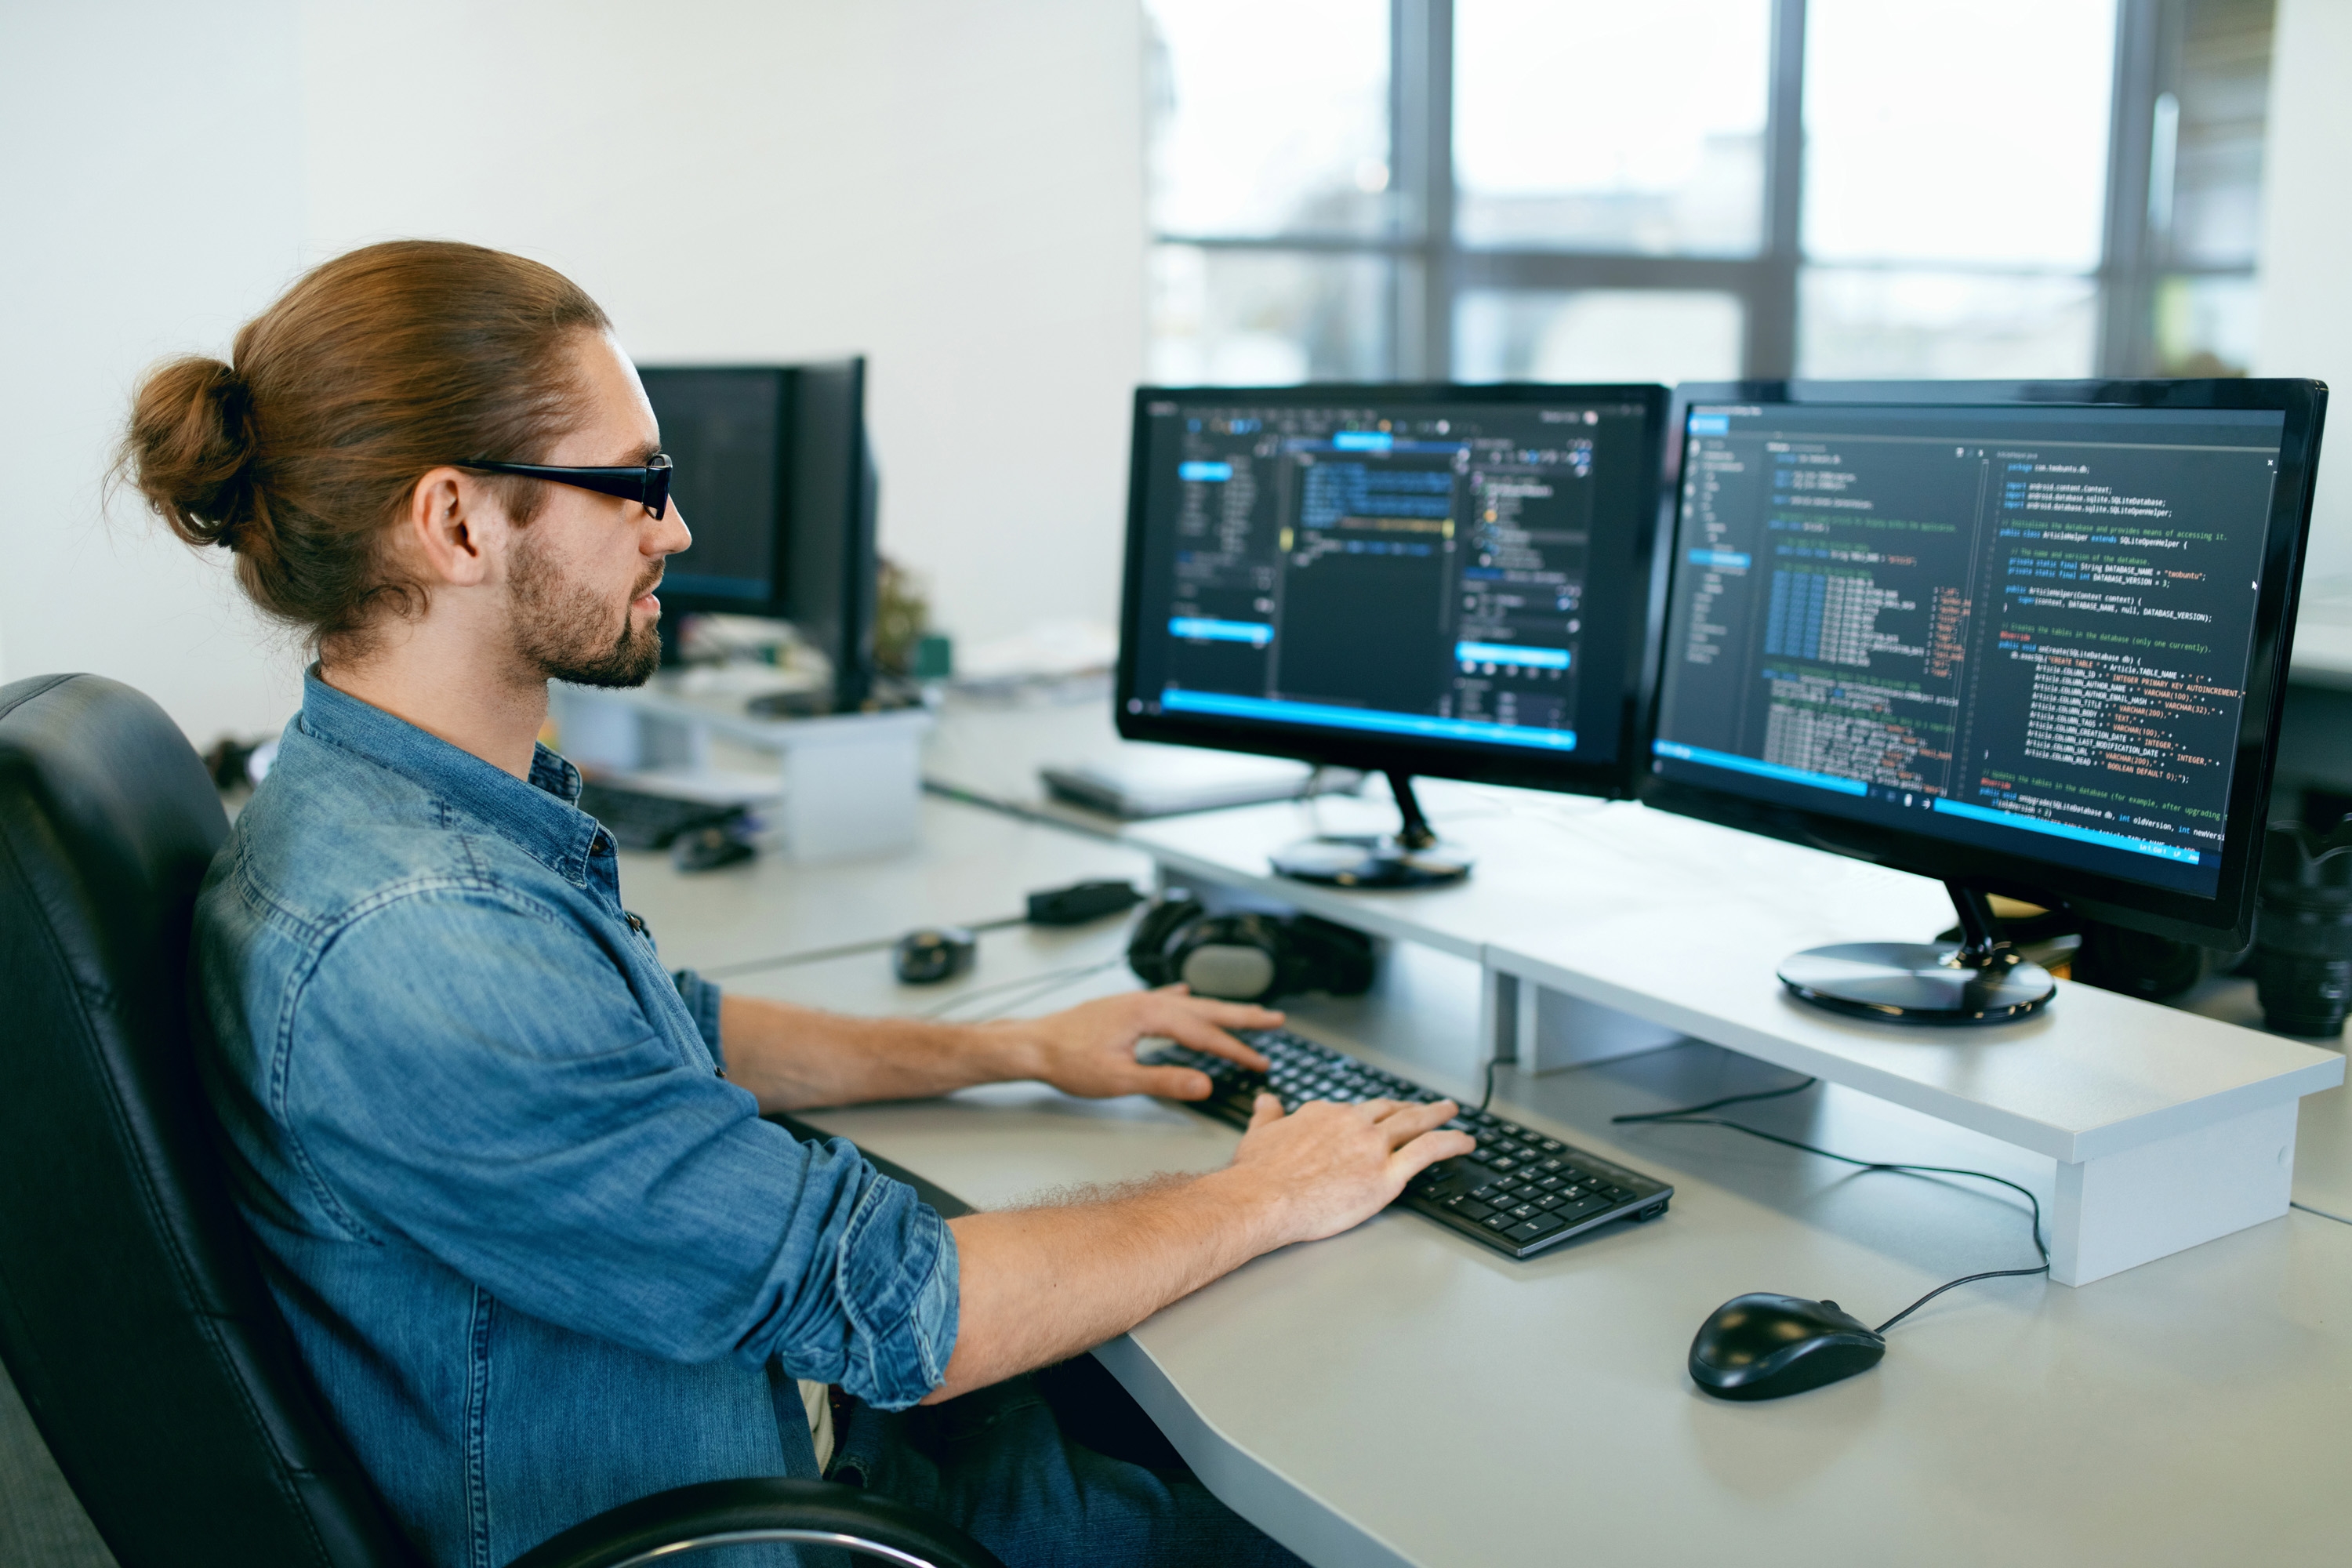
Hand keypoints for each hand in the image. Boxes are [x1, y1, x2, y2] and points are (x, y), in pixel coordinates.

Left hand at [984, 984, 1280, 1099]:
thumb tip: (1205, 1085)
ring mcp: (1134, 1002)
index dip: (1236, 1050)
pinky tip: (1187, 993)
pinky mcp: (1123, 1008)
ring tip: (1245, 1011)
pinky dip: (1182, 1000)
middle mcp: (1145, 1001)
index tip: (1261, 1062)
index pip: (1205, 1034)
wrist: (1031, 1045)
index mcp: (1149, 1015)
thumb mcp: (1120, 1079)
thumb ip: (1166, 1080)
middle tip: (1275, 1020)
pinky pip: (1162, 999)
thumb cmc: (1067, 1061)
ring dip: (1217, 1009)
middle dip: (1242, 1016)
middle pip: (1205, 1009)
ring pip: (1187, 1005)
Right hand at [1223, 1094, 1474, 1247]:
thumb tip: (1266, 1099)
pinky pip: (1429, 1151)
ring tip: (1451, 1112)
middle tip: (1426, 1107)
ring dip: (1437, 1115)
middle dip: (1410, 1107)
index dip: (1368, 1116)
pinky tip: (1466, 1142)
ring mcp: (1372, 1147)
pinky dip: (1452, 1142)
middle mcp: (1352, 1123)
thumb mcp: (1258, 1133)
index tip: (1375, 1119)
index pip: (1353, 1111)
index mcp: (1324, 1114)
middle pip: (1389, 1110)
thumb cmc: (1257, 1174)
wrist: (1262, 1198)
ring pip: (1414, 1123)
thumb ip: (1268, 1115)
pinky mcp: (1386, 1174)